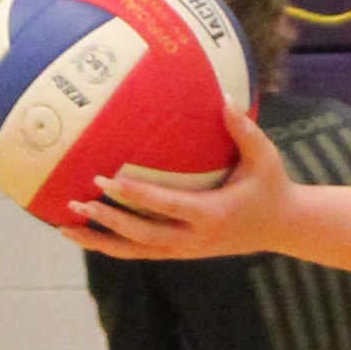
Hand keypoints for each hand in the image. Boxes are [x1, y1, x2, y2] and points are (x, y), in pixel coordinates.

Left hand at [60, 102, 295, 259]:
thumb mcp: (264, 157)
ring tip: (66, 228)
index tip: (107, 180)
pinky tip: (87, 236)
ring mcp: (188, 250)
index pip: (167, 206)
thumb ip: (244, 129)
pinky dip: (113, 247)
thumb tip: (225, 97)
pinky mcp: (182, 252)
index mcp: (213, 214)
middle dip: (110, 220)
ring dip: (101, 241)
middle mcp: (196, 238)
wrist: (284, 227)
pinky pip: (142, 252)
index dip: (136, 195)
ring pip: (137, 251)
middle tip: (78, 200)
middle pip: (144, 235)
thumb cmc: (271, 186)